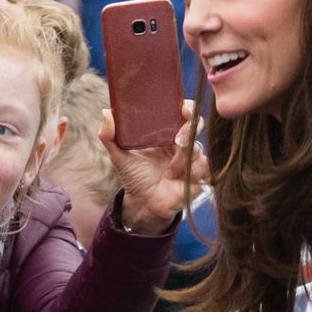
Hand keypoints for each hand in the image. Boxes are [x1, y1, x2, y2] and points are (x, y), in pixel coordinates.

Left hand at [100, 100, 207, 233]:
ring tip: (169, 172)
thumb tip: (106, 112)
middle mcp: (181, 143)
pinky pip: (204, 169)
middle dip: (189, 130)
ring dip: (183, 160)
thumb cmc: (134, 177)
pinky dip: (192, 172)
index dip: (188, 107)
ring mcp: (191, 159)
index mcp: (166, 132)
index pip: (183, 112)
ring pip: (198, 149)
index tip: (184, 109)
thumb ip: (110, 136)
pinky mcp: (198, 176)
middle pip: (197, 124)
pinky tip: (178, 179)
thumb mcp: (119, 156)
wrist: (143, 204)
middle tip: (177, 141)